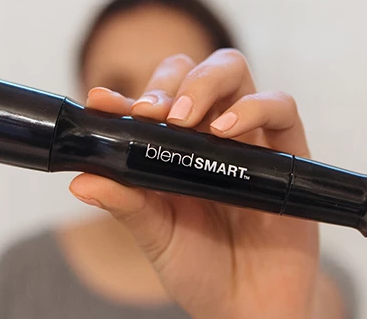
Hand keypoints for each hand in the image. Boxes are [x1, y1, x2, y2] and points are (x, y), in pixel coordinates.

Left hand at [69, 49, 319, 318]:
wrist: (247, 306)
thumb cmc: (199, 267)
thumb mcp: (154, 235)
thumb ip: (124, 203)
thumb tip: (81, 180)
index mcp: (173, 148)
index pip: (152, 100)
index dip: (126, 94)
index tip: (102, 101)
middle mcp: (209, 134)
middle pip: (194, 70)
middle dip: (171, 80)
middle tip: (154, 113)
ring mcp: (248, 138)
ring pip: (234, 71)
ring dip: (205, 82)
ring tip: (184, 119)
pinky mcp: (285, 153)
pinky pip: (281, 107)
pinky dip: (253, 107)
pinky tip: (225, 130)